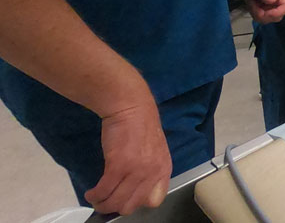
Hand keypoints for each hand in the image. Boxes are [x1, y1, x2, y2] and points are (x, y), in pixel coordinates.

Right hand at [85, 98, 171, 214]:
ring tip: (95, 198)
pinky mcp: (118, 165)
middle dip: (115, 207)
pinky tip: (91, 192)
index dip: (137, 203)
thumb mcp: (155, 151)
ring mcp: (136, 170)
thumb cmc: (140, 126)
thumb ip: (150, 170)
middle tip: (105, 202)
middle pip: (131, 205)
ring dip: (101, 204)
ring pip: (116, 202)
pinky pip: (103, 190)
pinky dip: (95, 195)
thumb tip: (135, 190)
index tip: (126, 198)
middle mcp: (153, 172)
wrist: (131, 106)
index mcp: (164, 169)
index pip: (154, 200)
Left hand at [244, 0, 284, 23]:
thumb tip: (273, 1)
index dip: (277, 13)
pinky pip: (263, 20)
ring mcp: (274, 8)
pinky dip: (256, 15)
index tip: (265, 12)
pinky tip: (254, 7)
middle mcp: (280, 2)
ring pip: (270, 20)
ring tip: (254, 5)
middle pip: (278, 17)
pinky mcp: (267, 12)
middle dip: (266, 15)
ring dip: (259, 15)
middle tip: (256, 7)